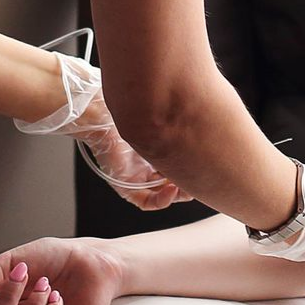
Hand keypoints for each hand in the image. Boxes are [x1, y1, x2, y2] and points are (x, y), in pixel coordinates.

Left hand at [16, 54, 193, 210]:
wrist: (97, 110)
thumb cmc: (124, 103)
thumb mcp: (159, 108)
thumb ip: (178, 112)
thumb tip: (206, 105)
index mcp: (156, 145)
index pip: (180, 161)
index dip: (193, 164)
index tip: (205, 160)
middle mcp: (146, 161)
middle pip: (174, 179)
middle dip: (190, 182)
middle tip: (200, 176)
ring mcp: (135, 174)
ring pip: (162, 194)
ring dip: (177, 193)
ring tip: (186, 184)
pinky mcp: (123, 183)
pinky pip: (144, 201)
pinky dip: (160, 201)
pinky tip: (170, 190)